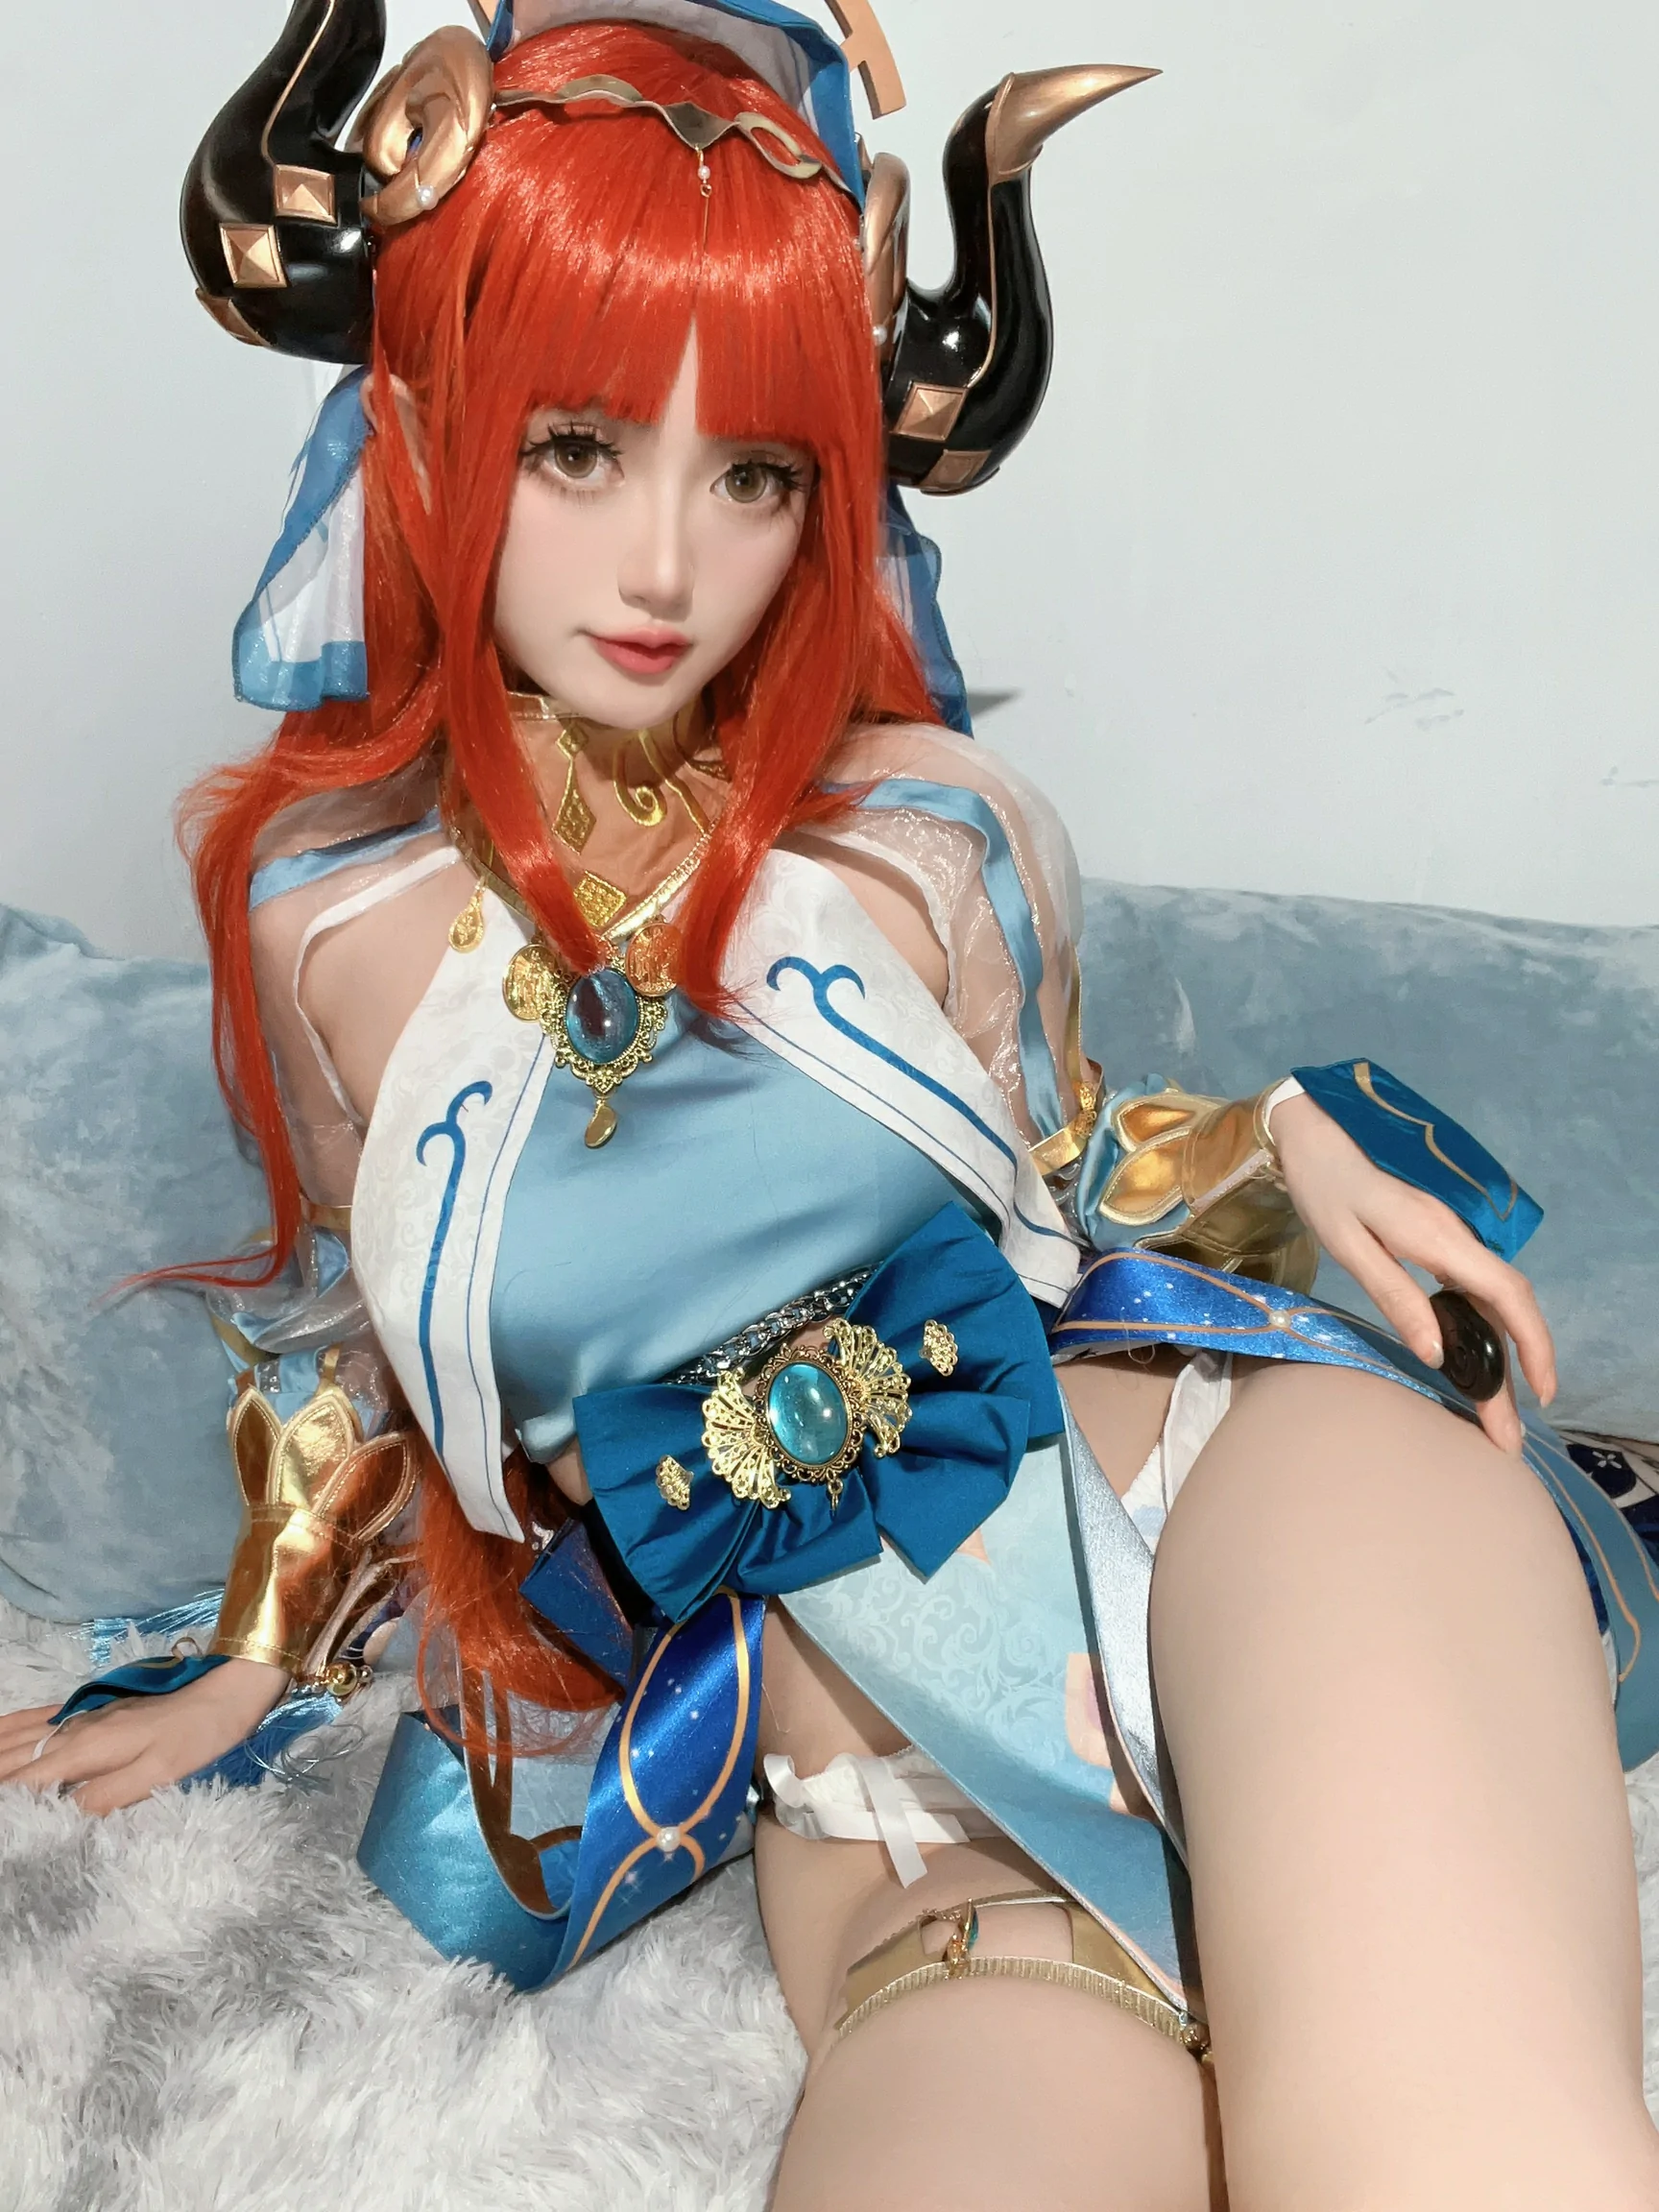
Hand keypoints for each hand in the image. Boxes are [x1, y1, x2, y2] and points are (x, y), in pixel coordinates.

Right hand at [0, 1656, 289, 1815]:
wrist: (221, 1696)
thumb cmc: (195, 1740)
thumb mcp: (157, 1776)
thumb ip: (106, 1797)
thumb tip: (62, 1816)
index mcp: (85, 1751)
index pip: (24, 1783)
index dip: (6, 1806)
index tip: (4, 1827)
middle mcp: (73, 1731)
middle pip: (13, 1759)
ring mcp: (79, 1718)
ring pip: (19, 1737)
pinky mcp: (92, 1712)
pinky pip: (37, 1717)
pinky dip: (9, 1728)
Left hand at [1272, 1092, 1555, 1452]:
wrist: (1316, 1143)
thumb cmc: (1327, 1194)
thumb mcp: (1350, 1248)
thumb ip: (1394, 1295)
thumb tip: (1436, 1352)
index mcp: (1440, 1238)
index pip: (1507, 1294)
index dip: (1533, 1344)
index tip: (1542, 1392)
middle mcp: (1458, 1238)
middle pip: (1508, 1306)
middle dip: (1520, 1367)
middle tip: (1509, 1431)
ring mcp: (1452, 1239)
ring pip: (1494, 1301)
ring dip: (1503, 1354)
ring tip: (1494, 1411)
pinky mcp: (1440, 1243)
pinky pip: (1475, 1291)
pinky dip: (1485, 1330)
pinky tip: (1476, 1361)